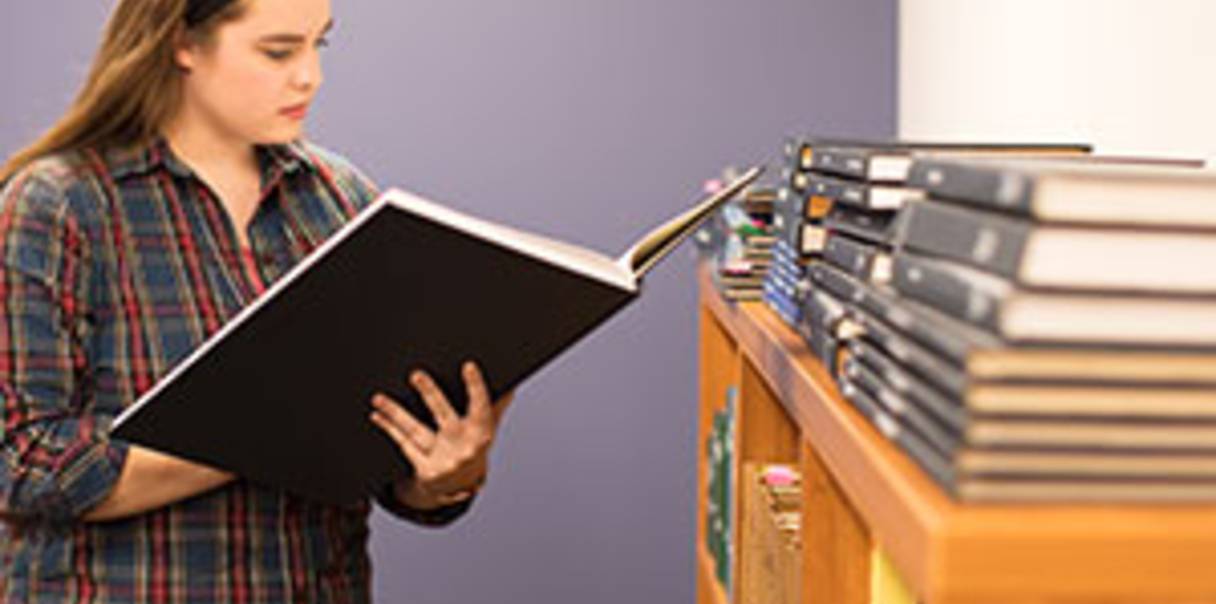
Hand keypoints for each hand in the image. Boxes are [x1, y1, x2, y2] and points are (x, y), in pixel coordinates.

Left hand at [369, 361, 514, 509]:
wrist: (459, 487)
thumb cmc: (472, 447)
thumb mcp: (488, 429)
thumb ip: (496, 406)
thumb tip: (511, 383)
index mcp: (482, 434)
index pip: (481, 407)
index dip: (475, 387)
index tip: (468, 366)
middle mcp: (463, 448)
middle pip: (445, 417)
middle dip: (431, 395)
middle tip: (416, 375)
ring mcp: (443, 460)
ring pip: (416, 432)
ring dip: (396, 413)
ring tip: (379, 398)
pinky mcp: (425, 470)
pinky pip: (404, 445)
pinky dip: (389, 428)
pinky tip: (377, 416)